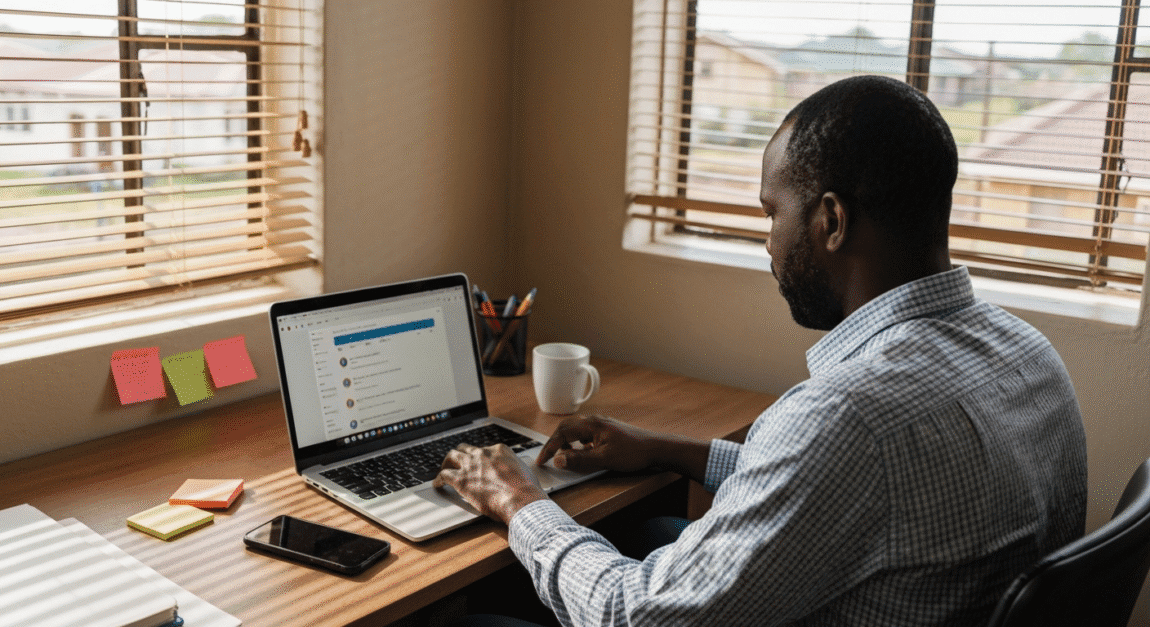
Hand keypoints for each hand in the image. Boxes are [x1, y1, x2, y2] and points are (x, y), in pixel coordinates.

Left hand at [434, 443, 547, 524]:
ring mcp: (471, 465)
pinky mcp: (461, 479)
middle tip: (458, 462)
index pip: (485, 450)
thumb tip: (514, 474)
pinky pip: (444, 475)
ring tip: (444, 469)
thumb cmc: (526, 490)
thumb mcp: (524, 472)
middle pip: (466, 449)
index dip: (480, 458)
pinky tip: (437, 484)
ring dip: (447, 462)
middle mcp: (483, 453)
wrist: (521, 499)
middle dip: (461, 455)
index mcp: (499, 450)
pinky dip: (438, 479)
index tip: (478, 464)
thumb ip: (514, 469)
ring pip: (452, 456)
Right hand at [536, 414, 659, 472]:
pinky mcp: (607, 431)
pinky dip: (578, 443)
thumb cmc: (633, 452)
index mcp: (591, 425)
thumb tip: (558, 459)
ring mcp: (601, 424)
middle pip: (566, 428)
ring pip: (576, 430)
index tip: (541, 461)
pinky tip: (584, 454)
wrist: (655, 448)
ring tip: (566, 457)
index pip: (562, 433)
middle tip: (548, 457)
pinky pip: (585, 434)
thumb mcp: (604, 459)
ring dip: (567, 442)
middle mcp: (595, 421)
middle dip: (554, 442)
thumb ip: (579, 459)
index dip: (549, 448)